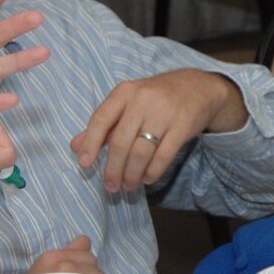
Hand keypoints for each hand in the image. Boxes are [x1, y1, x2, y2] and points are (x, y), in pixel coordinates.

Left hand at [70, 69, 245, 193]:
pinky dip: (153, 172)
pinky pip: (163, 156)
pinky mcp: (183, 125)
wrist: (198, 87)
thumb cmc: (156, 98)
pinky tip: (147, 178)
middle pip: (121, 142)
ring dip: (132, 174)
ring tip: (128, 185)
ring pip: (141, 152)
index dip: (91, 144)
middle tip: (111, 186)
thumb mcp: (128, 103)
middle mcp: (143, 99)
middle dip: (113, 170)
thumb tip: (75, 147)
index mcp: (125, 92)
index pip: (101, 119)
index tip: (84, 164)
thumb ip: (103, 125)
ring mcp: (165, 112)